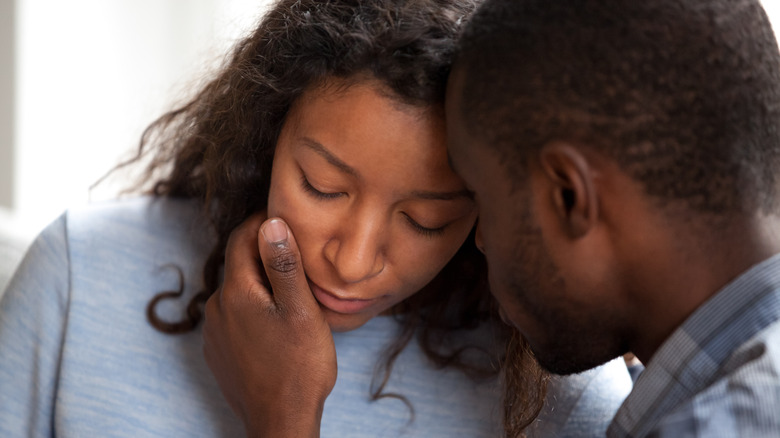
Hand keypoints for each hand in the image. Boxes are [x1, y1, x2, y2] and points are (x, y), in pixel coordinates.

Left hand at [203, 214, 336, 437]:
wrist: (280, 422)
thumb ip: (284, 264)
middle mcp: (217, 309)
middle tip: (296, 251)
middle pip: (238, 264)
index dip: (262, 221)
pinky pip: (234, 316)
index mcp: (236, 292)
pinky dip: (252, 308)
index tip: (286, 214)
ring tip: (291, 288)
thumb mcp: (300, 310)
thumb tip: (271, 222)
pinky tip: (275, 319)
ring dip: (259, 282)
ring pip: (237, 291)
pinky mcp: (218, 352)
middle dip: (263, 252)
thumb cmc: (298, 367)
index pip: (241, 237)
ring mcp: (214, 333)